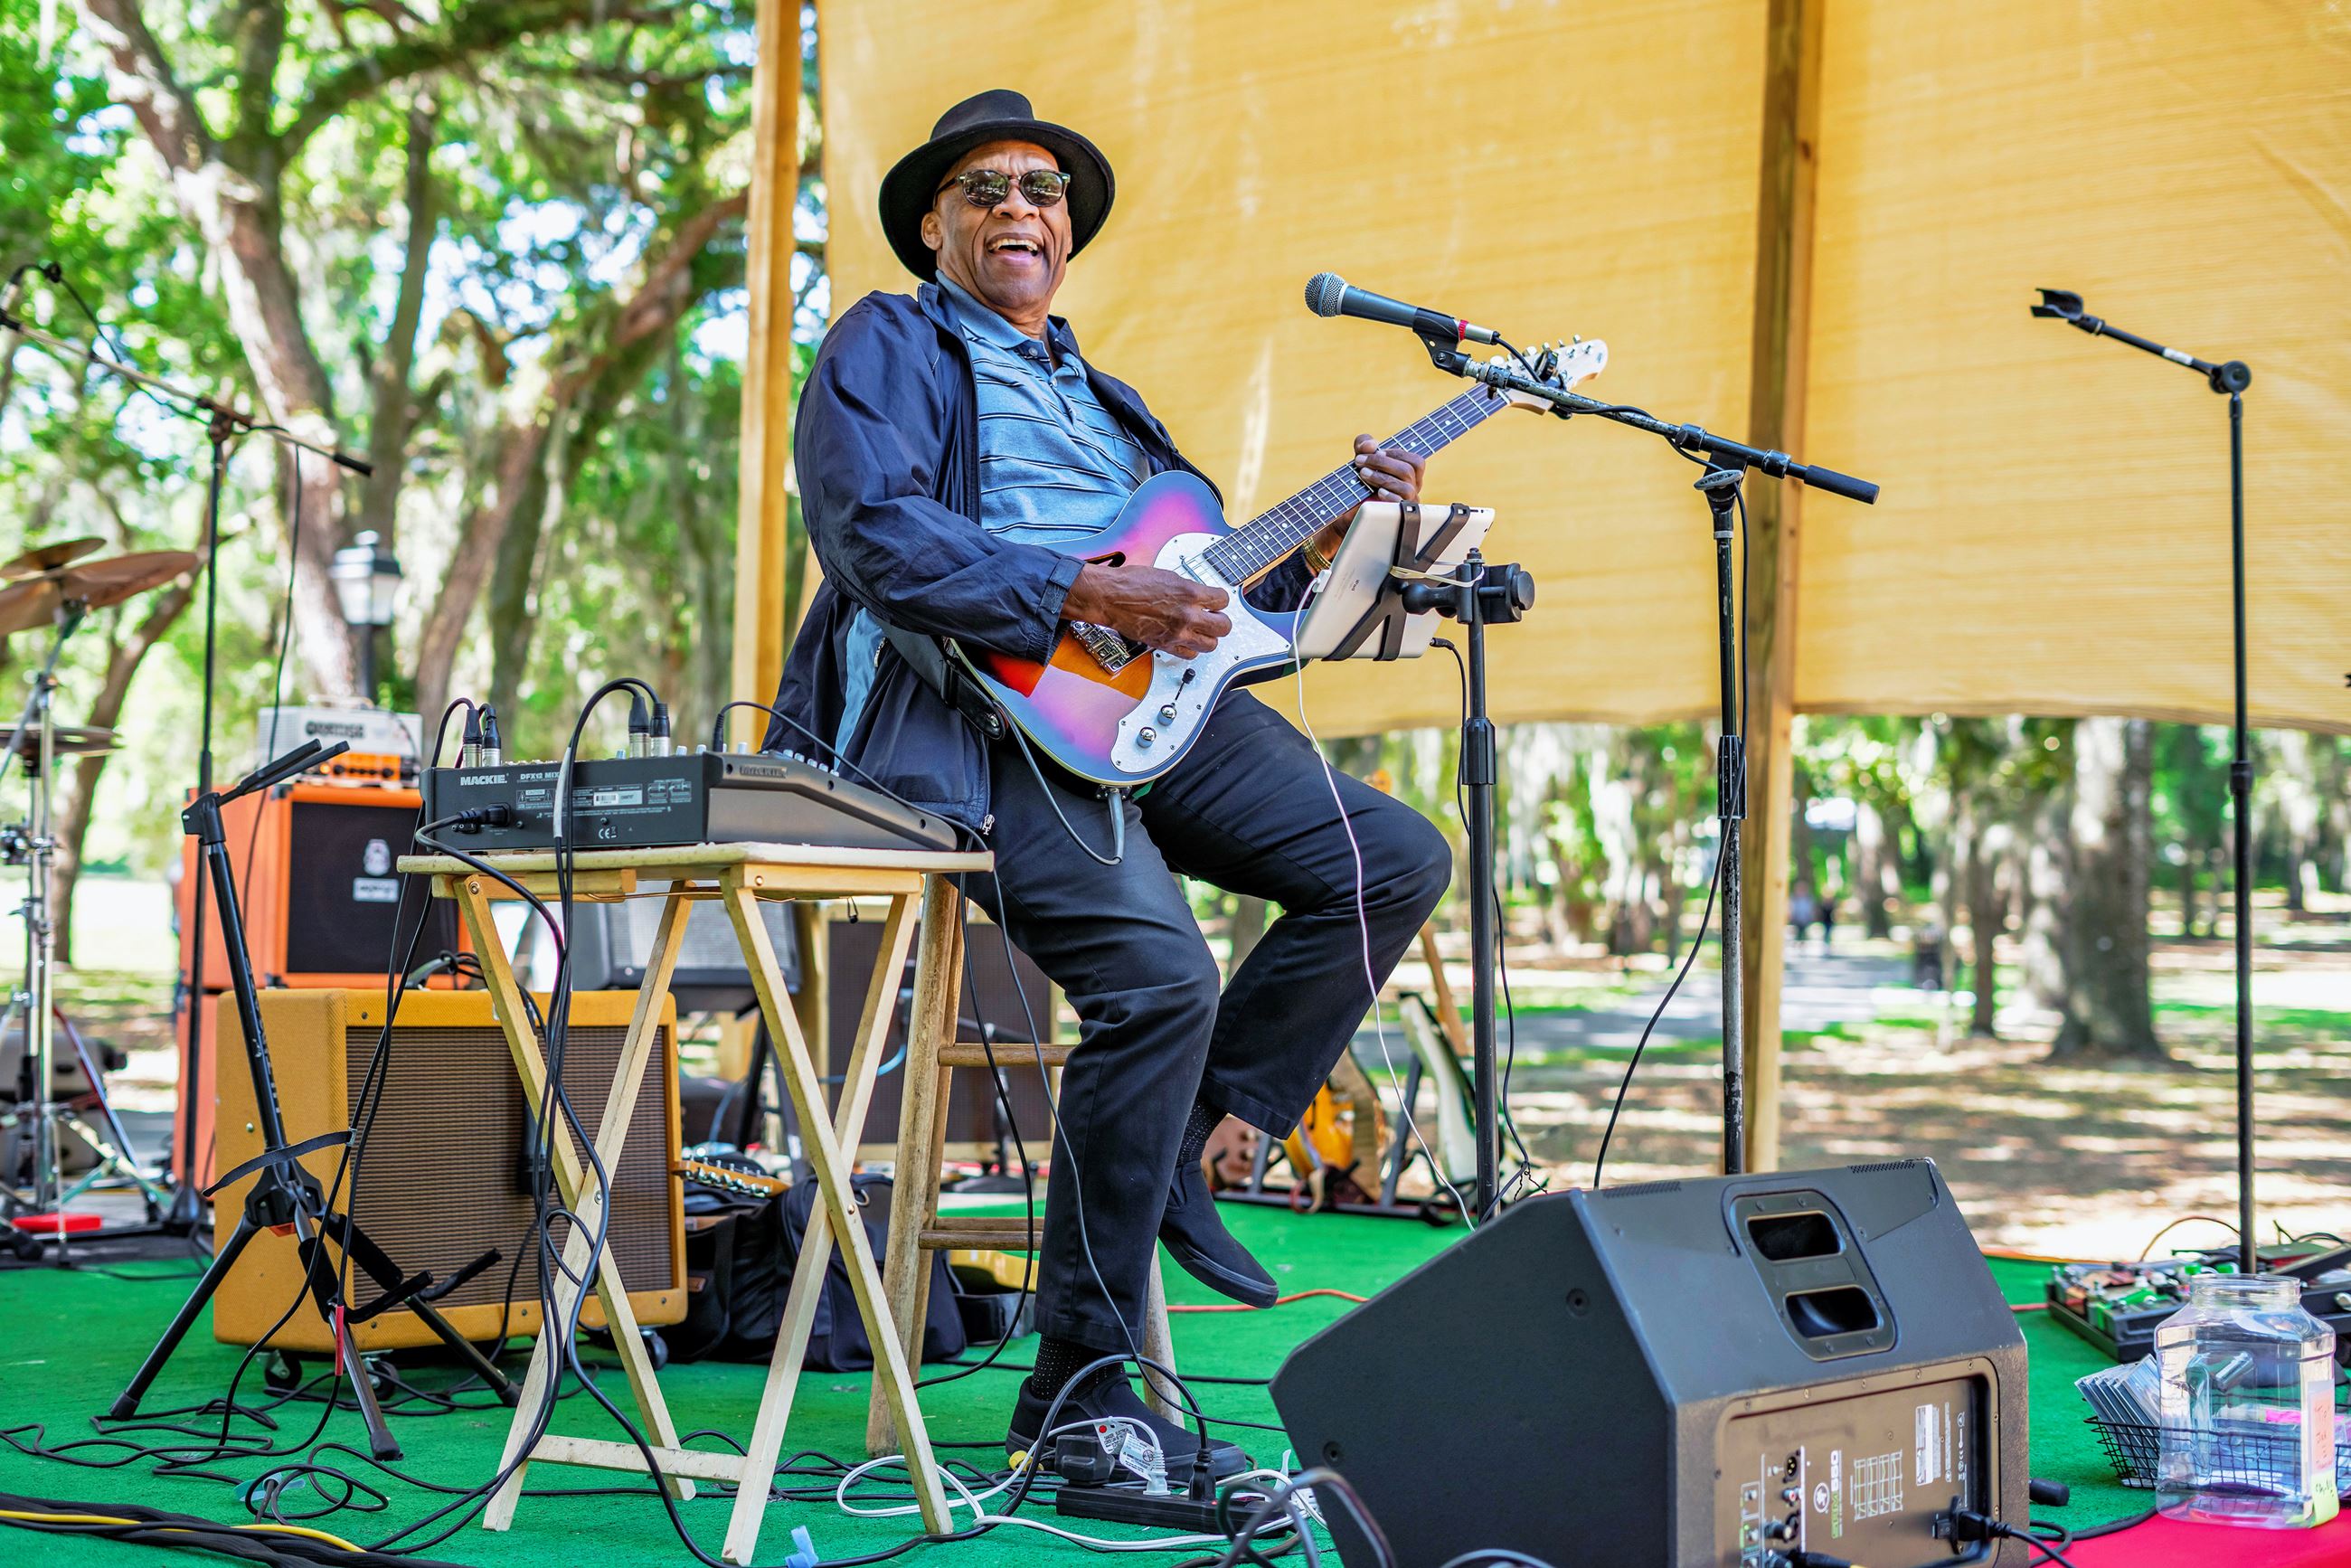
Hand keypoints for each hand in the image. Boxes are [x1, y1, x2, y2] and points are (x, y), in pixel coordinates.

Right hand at [1063, 559, 1230, 657]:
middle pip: (1223, 627)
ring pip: (1210, 645)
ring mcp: (1176, 633)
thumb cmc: (1131, 583)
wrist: (1110, 597)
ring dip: (1209, 638)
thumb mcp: (1168, 576)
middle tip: (1214, 618)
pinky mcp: (1165, 644)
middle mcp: (1186, 615)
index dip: (1220, 601)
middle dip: (1221, 621)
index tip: (1216, 601)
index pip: (1222, 600)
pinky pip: (1189, 655)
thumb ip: (1188, 588)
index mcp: (1189, 593)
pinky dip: (1191, 649)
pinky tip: (1187, 640)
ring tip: (1202, 631)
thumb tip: (1200, 595)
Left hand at [1351, 434, 1425, 504]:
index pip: (1416, 461)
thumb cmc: (1361, 479)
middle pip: (1408, 471)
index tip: (1377, 451)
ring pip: (1406, 488)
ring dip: (1382, 478)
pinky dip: (1389, 496)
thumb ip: (1364, 443)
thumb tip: (1371, 444)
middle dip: (1382, 463)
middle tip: (1360, 461)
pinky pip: (1401, 505)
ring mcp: (1407, 503)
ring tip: (1363, 474)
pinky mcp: (1398, 514)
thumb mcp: (1361, 456)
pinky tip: (1378, 492)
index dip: (1396, 454)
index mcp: (1410, 474)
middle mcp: (1412, 488)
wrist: (1350, 506)